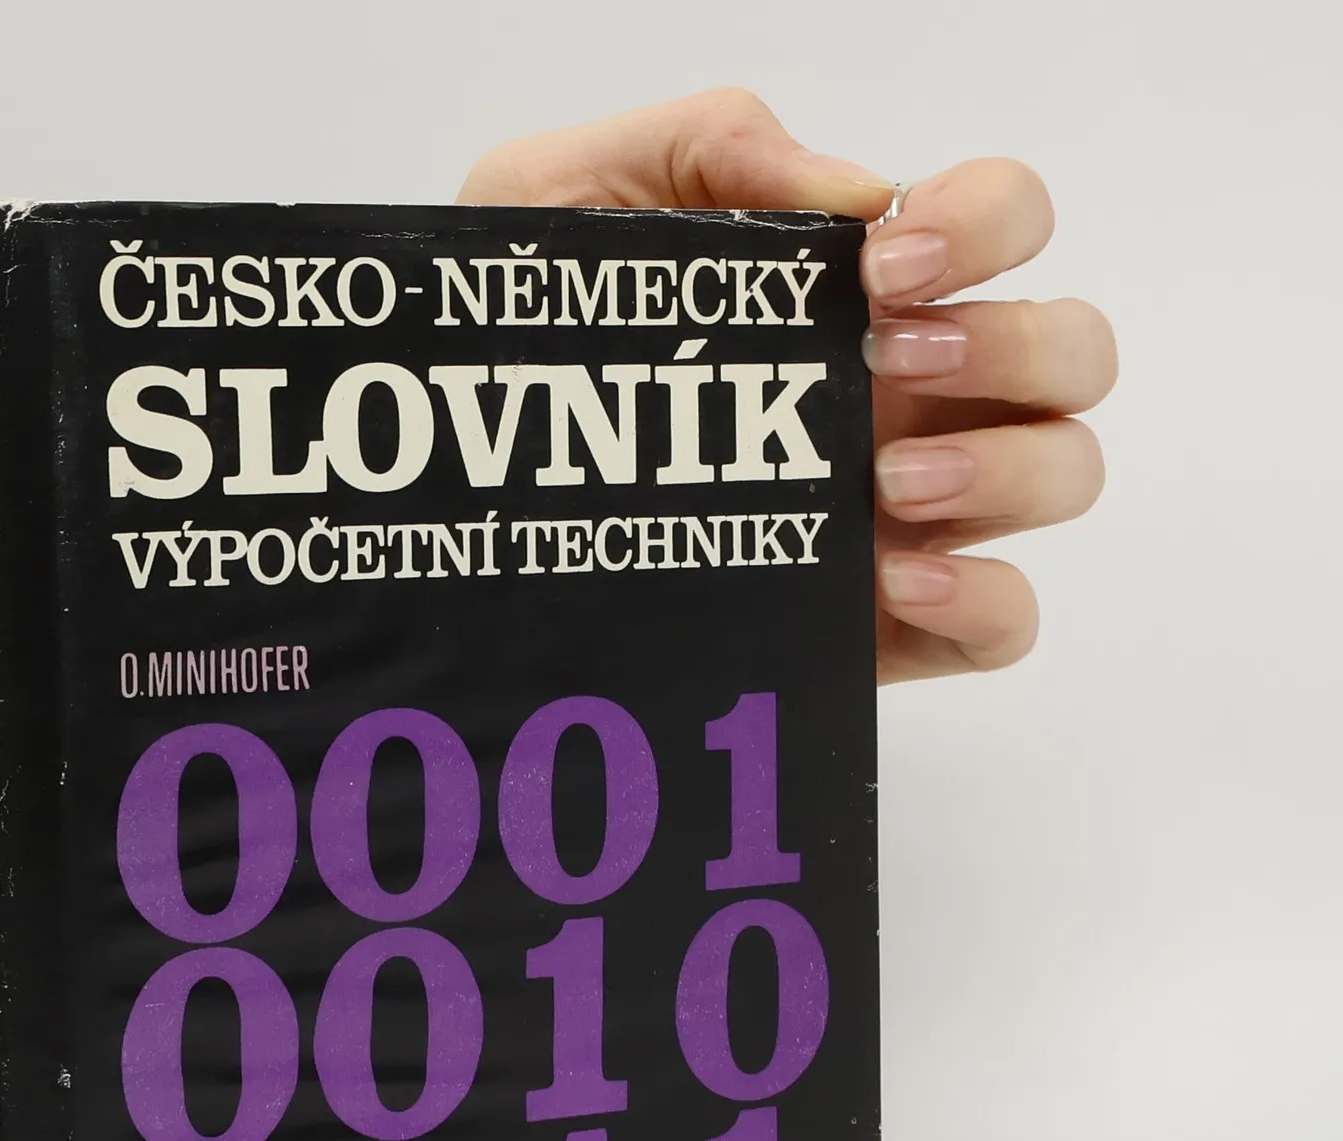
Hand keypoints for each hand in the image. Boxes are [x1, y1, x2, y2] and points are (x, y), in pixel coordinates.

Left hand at [460, 90, 1114, 683]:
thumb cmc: (516, 331)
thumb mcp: (568, 194)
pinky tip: (891, 581)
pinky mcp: (873, 626)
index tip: (883, 263)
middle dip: (1011, 347)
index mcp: (853, 290)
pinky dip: (984, 601)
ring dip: (1007, 470)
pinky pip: (999, 625)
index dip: (987, 224)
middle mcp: (903, 394)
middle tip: (880, 364)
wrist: (440, 476)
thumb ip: (705, 143)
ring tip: (882, 482)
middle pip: (1071, 356)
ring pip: (1060, 476)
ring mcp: (900, 513)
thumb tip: (854, 191)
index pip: (1003, 222)